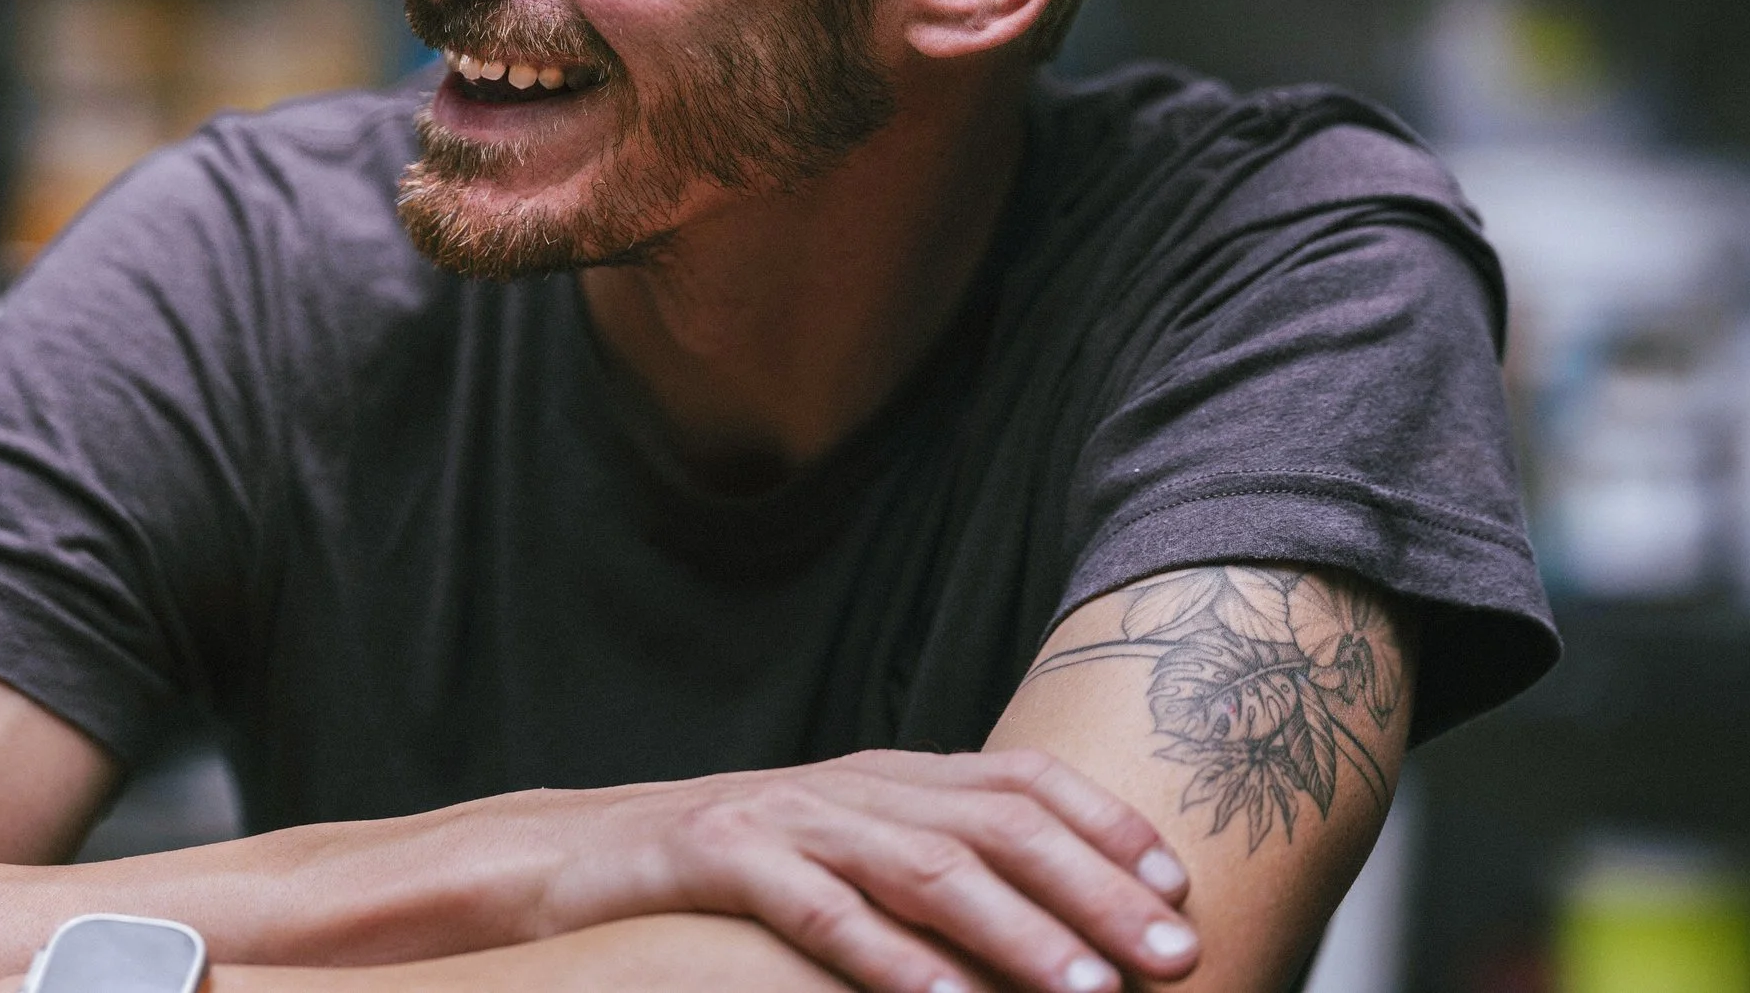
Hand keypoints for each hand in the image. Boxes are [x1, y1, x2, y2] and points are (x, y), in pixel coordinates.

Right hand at [535, 748, 1199, 992]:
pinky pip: (818, 910)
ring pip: (923, 867)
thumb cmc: (722, 876)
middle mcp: (846, 785)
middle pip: (994, 823)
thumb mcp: (835, 856)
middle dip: (1095, 889)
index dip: (1104, 824)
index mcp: (883, 777)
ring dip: (1017, 931)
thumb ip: (922, 870)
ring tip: (1087, 991)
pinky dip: (889, 959)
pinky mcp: (719, 857)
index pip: (1017, 778)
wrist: (570, 859)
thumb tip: (1050, 930)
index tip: (1179, 884)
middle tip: (1173, 955)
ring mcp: (783, 817)